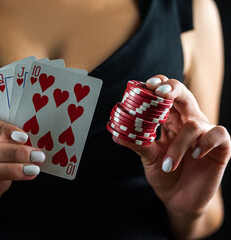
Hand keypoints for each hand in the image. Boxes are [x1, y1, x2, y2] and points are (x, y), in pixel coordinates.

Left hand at [113, 75, 230, 216]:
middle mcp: (187, 121)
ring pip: (194, 123)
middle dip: (173, 89)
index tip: (147, 84)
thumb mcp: (148, 157)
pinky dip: (205, 142)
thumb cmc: (164, 173)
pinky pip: (218, 134)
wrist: (179, 199)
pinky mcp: (220, 147)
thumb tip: (116, 132)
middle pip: (184, 96)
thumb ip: (136, 143)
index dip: (160, 85)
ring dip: (178, 145)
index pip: (166, 95)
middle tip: (160, 93)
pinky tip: (194, 155)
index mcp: (170, 120)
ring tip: (167, 165)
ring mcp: (204, 133)